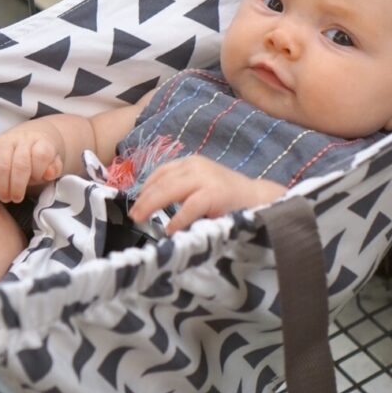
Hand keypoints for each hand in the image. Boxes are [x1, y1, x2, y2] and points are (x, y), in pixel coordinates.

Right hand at [0, 126, 63, 203]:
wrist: (31, 138)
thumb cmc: (40, 158)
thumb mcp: (53, 164)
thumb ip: (54, 169)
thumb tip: (48, 173)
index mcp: (42, 141)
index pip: (41, 155)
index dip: (39, 172)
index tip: (37, 180)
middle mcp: (23, 138)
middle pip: (20, 163)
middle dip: (17, 186)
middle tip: (16, 199)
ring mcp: (5, 140)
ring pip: (1, 165)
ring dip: (2, 186)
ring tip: (5, 197)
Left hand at [128, 155, 286, 234]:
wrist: (258, 198)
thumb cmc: (227, 197)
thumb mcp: (200, 187)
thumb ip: (181, 191)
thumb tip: (152, 207)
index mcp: (190, 163)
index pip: (161, 172)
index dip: (145, 188)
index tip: (136, 203)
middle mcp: (195, 166)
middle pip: (161, 181)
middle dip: (144, 199)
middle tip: (133, 216)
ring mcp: (205, 178)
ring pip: (170, 189)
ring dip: (152, 205)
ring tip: (141, 220)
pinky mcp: (214, 193)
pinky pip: (190, 206)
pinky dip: (177, 218)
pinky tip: (170, 229)